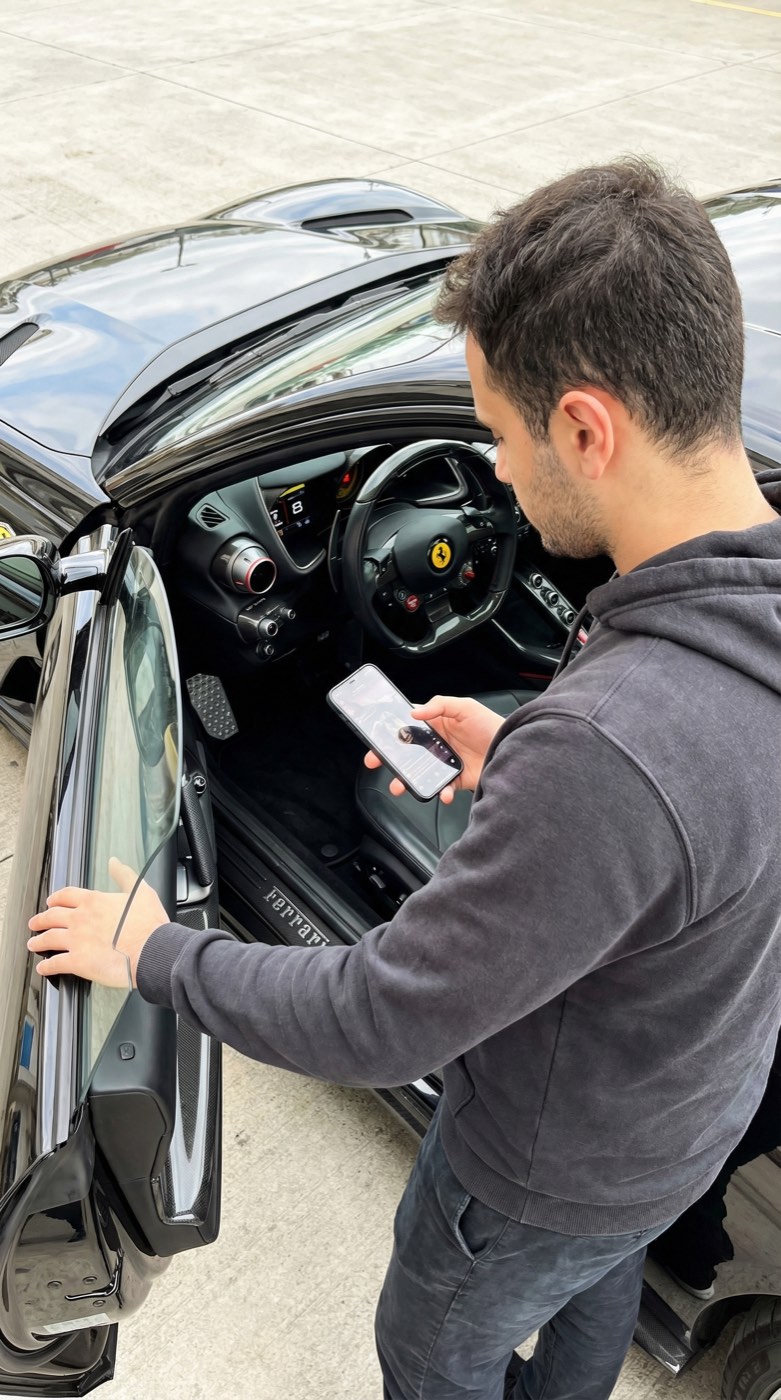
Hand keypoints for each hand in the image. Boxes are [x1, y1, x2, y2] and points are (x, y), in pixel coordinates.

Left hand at [27, 857, 168, 988]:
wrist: (151, 950)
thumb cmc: (149, 924)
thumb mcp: (140, 891)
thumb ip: (124, 875)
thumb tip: (115, 862)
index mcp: (94, 901)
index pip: (66, 895)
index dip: (56, 898)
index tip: (51, 901)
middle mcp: (80, 919)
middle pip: (51, 916)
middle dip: (40, 919)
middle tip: (35, 923)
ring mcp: (76, 940)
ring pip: (48, 939)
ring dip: (38, 942)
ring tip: (33, 944)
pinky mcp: (77, 962)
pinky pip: (55, 964)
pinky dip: (46, 967)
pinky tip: (43, 968)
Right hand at [363, 695, 504, 803]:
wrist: (512, 748)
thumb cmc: (491, 725)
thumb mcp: (465, 707)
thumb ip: (439, 705)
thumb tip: (415, 712)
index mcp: (438, 724)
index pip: (409, 725)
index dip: (392, 731)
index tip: (377, 737)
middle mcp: (439, 744)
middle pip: (408, 752)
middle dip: (390, 758)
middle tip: (375, 762)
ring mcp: (446, 762)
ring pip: (420, 772)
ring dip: (407, 780)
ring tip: (399, 786)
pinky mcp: (457, 779)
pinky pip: (443, 788)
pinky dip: (441, 792)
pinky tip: (444, 792)